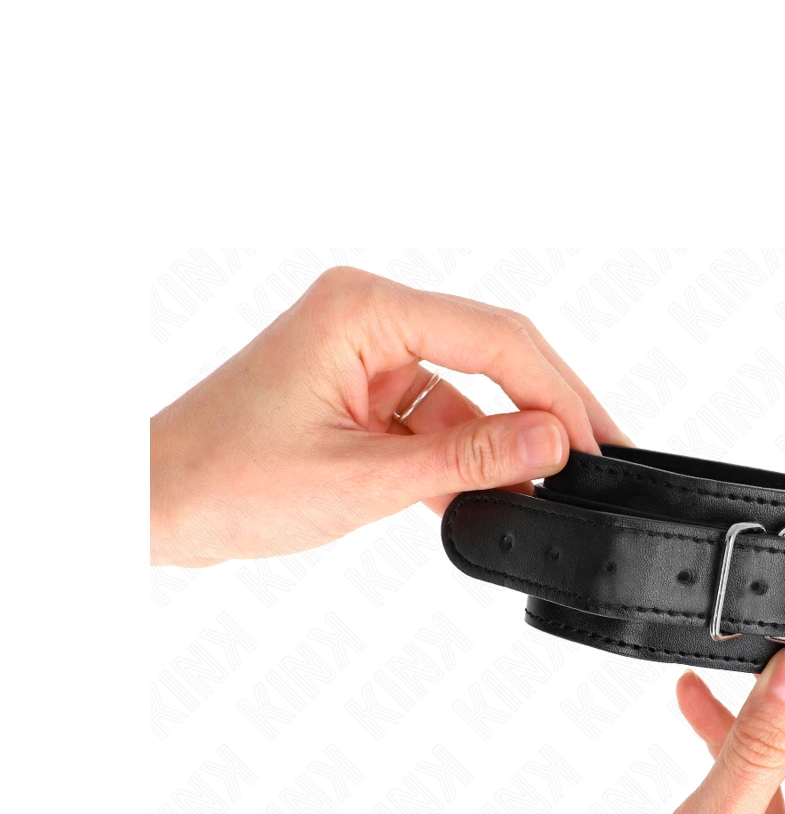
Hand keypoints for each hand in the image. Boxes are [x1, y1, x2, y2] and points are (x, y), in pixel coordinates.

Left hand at [148, 267, 627, 565]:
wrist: (155, 503)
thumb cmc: (225, 478)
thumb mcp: (361, 479)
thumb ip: (465, 461)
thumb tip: (550, 442)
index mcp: (364, 310)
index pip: (494, 336)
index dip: (557, 391)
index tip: (597, 442)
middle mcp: (369, 318)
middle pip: (490, 354)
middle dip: (544, 411)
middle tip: (600, 459)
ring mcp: (366, 356)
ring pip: (466, 395)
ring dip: (501, 447)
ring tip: (545, 494)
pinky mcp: (361, 395)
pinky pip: (434, 422)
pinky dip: (461, 462)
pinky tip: (493, 497)